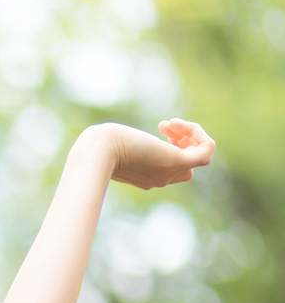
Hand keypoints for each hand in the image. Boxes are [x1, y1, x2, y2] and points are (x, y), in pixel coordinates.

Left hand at [98, 119, 214, 190]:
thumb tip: (111, 139)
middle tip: (164, 127)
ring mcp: (168, 171)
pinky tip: (177, 123)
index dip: (172, 145)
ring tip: (168, 124)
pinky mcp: (175, 161)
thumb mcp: (111, 145)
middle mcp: (160, 178)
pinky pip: (206, 151)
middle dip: (183, 143)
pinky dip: (199, 133)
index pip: (172, 169)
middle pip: (188, 168)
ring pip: (199, 158)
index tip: (157, 128)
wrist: (96, 154)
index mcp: (147, 178)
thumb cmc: (98, 147)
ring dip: (191, 135)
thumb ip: (118, 146)